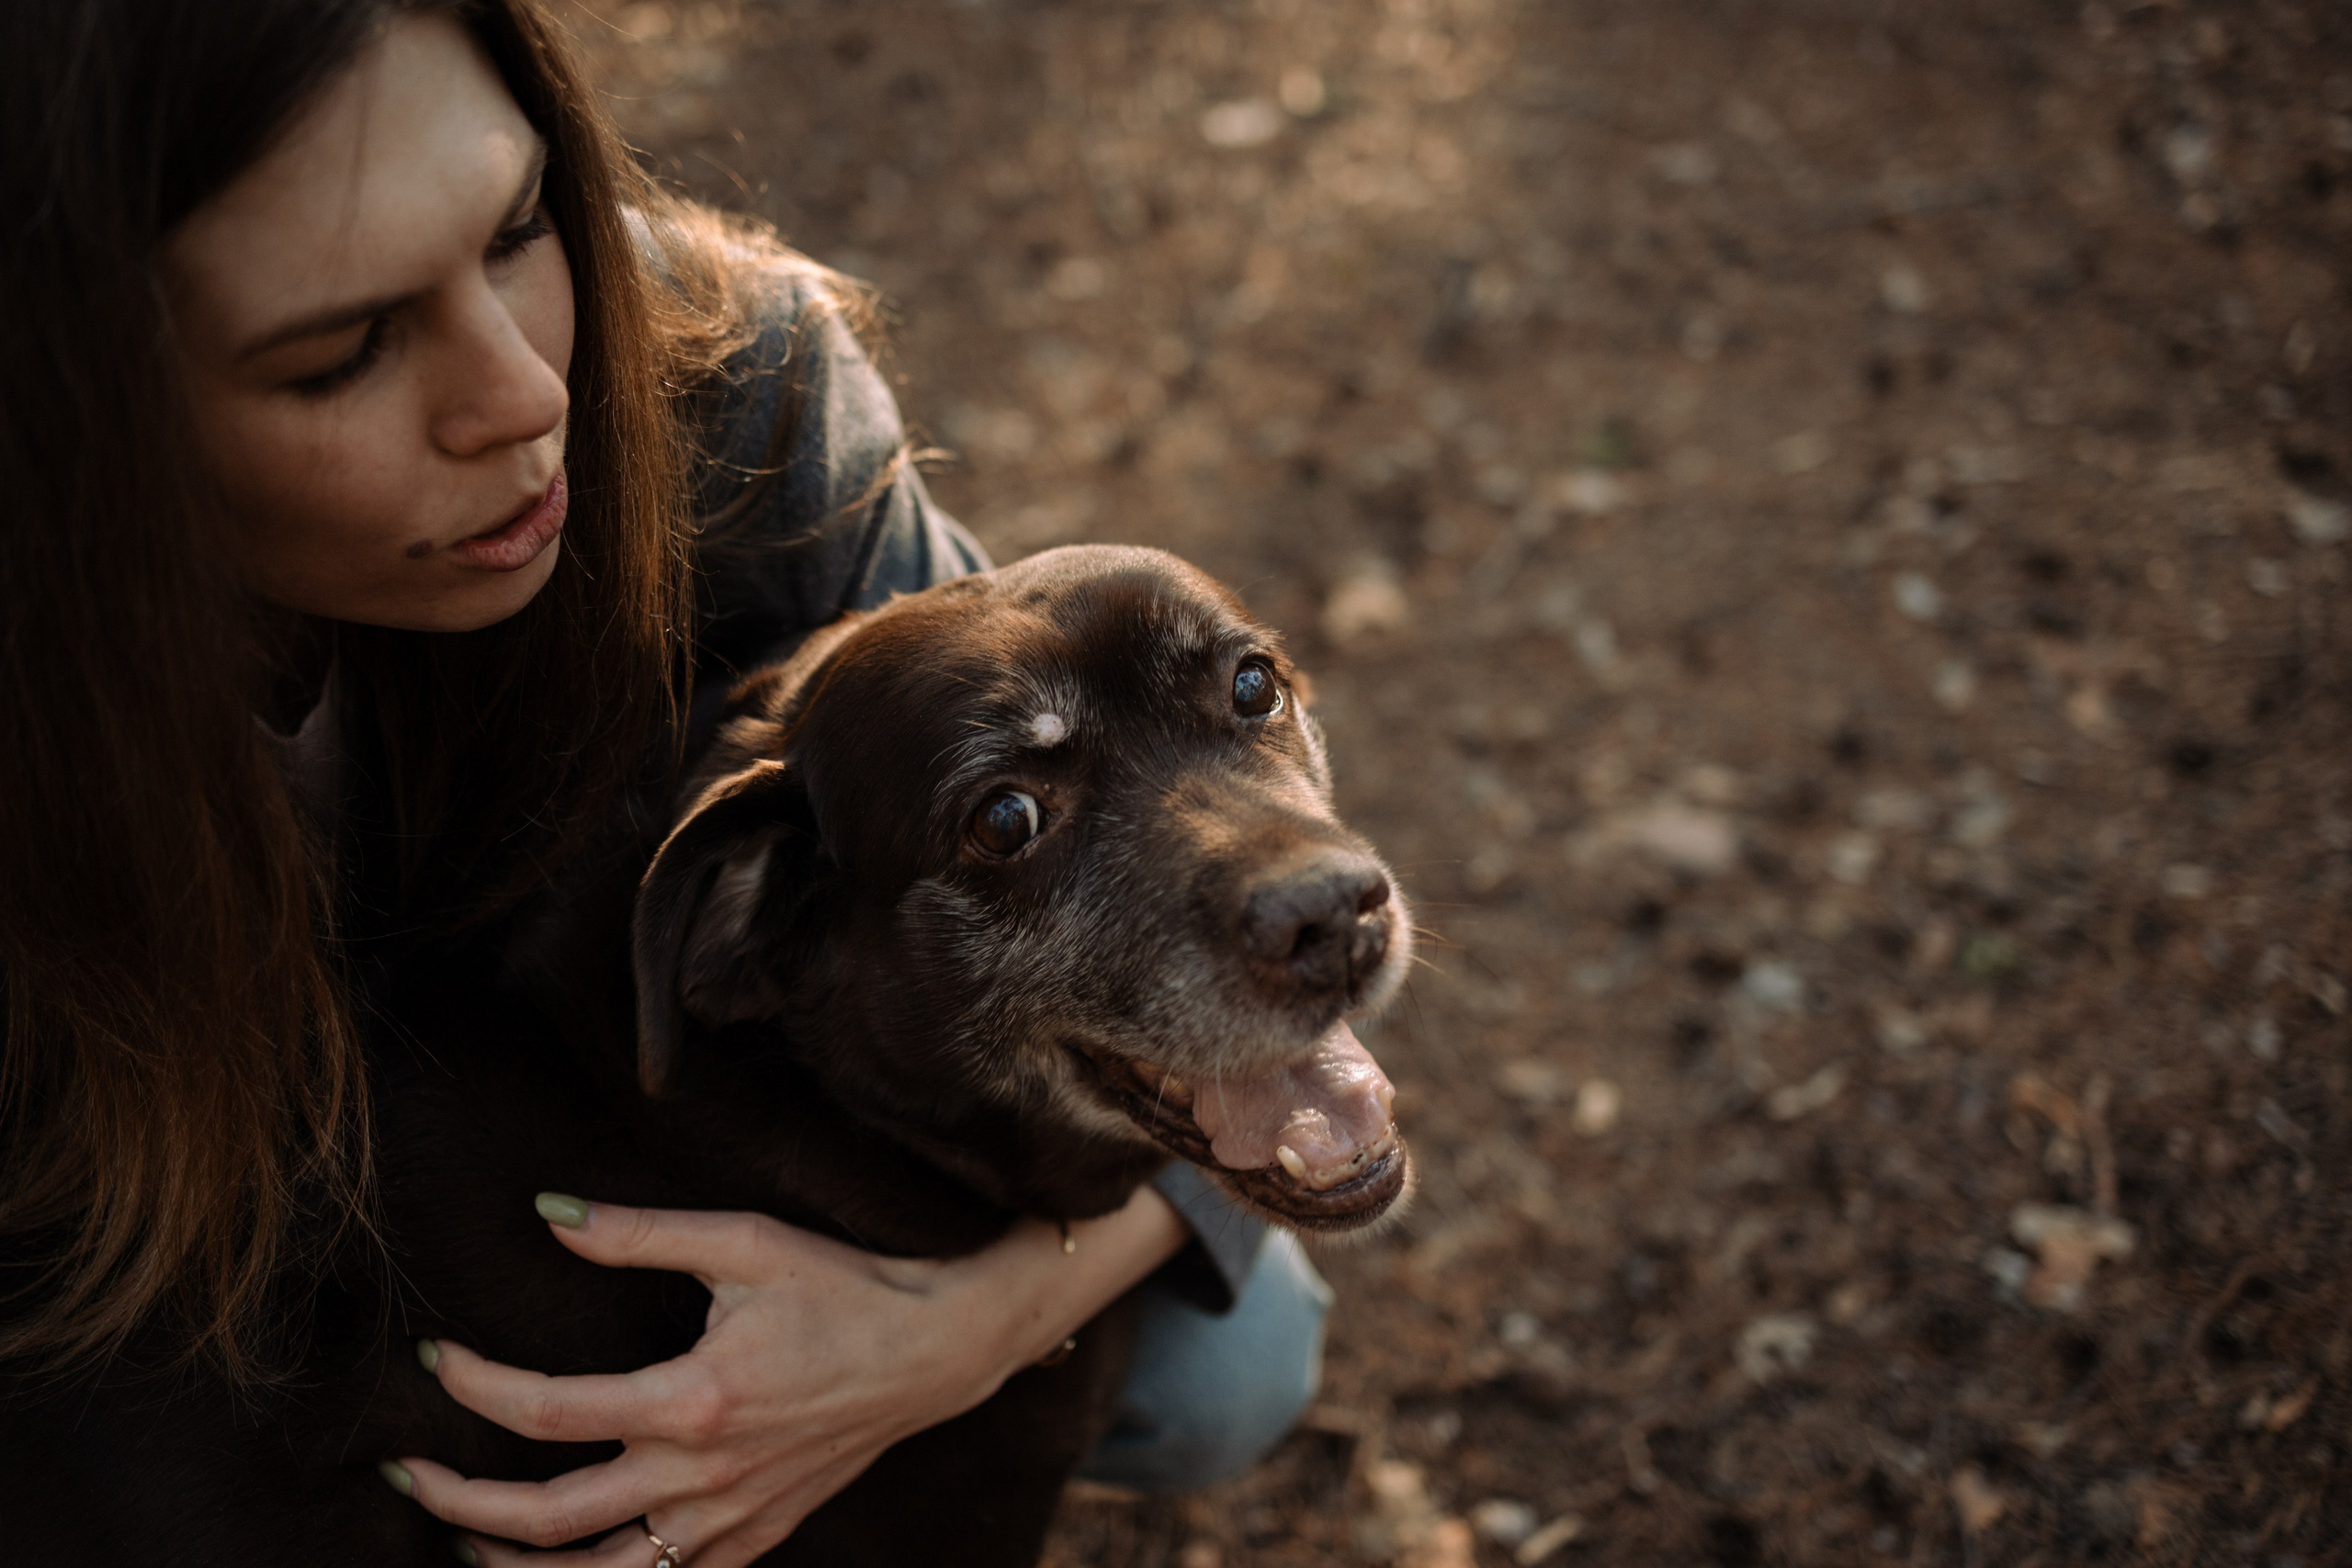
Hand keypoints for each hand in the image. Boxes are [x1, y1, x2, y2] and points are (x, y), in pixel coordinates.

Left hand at [389, 1187, 1186, 1566]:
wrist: (942, 1348)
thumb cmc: (846, 1285)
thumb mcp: (744, 1242)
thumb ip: (638, 1235)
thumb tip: (548, 1214)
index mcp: (694, 1400)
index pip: (548, 1413)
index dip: (475, 1388)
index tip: (434, 1357)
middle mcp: (704, 1477)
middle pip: (547, 1520)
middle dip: (458, 1500)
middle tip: (405, 1472)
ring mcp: (731, 1520)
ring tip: (465, 1537)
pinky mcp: (757, 1538)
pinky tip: (570, 1557)